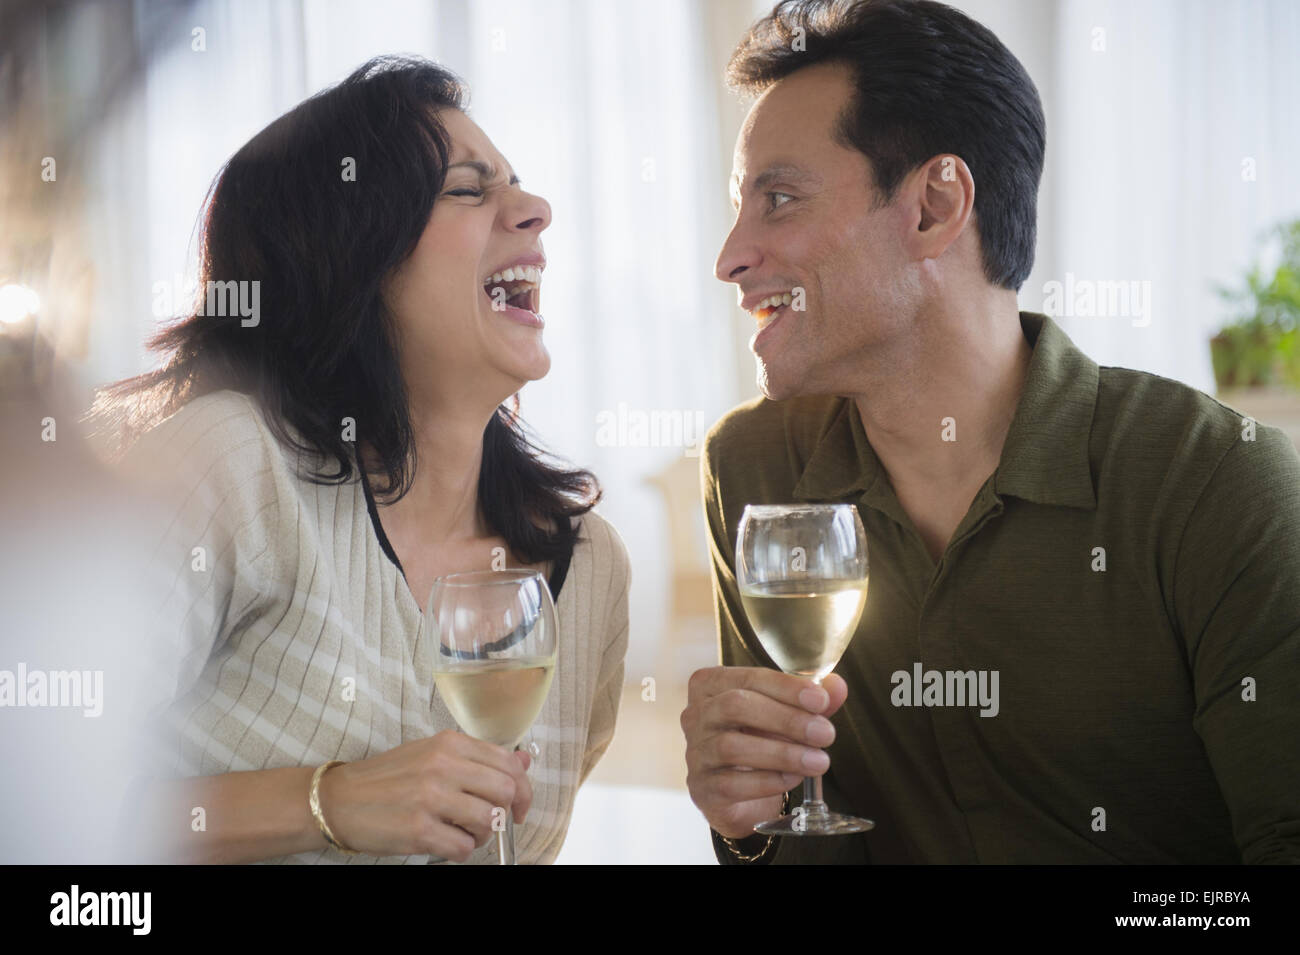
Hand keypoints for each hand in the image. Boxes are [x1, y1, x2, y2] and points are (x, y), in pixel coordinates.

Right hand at [317, 730, 532, 861]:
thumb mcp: (433, 754)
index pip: (508, 763)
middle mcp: (442, 765)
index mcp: (449, 743)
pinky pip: (464, 847)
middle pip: (505, 792)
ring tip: (462, 833)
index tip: (520, 806)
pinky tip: (445, 843)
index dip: (524, 789)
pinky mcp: (418, 829)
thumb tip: (524, 761)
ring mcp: (430, 798)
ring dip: (482, 835)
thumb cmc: (387, 778)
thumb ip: (478, 758)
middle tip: (491, 823)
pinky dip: (461, 851)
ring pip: (488, 821)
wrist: (338, 799)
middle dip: (506, 813)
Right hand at [681, 666, 846, 839]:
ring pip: (732, 746)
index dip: (786, 687)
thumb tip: (836, 687)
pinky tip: (793, 778)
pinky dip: (768, 781)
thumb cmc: (758, 740)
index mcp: (711, 685)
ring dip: (783, 753)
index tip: (820, 700)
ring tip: (818, 761)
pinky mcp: (702, 788)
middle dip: (786, 719)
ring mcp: (695, 752)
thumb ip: (809, 700)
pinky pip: (732, 783)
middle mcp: (696, 715)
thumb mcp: (785, 715)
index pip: (748, 678)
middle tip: (824, 733)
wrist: (740, 794)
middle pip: (735, 706)